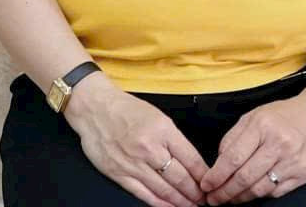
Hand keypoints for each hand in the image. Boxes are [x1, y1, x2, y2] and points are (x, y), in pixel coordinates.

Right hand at [64, 75, 209, 206]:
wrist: (95, 109)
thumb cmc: (126, 109)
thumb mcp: (157, 115)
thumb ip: (172, 137)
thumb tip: (190, 160)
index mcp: (162, 129)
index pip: (190, 157)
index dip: (203, 174)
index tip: (210, 182)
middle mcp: (150, 148)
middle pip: (179, 177)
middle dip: (195, 192)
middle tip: (205, 200)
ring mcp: (134, 163)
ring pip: (164, 189)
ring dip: (180, 201)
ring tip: (192, 206)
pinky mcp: (120, 174)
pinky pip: (144, 194)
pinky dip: (159, 203)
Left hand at [198, 92, 305, 203]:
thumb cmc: (286, 114)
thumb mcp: (256, 115)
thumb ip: (235, 136)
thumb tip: (219, 160)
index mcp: (263, 126)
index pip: (233, 157)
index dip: (217, 175)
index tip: (206, 184)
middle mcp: (278, 144)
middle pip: (245, 177)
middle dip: (225, 192)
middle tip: (214, 198)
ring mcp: (292, 161)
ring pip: (259, 189)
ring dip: (240, 197)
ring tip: (230, 198)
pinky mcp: (303, 174)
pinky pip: (275, 192)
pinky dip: (260, 195)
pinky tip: (251, 193)